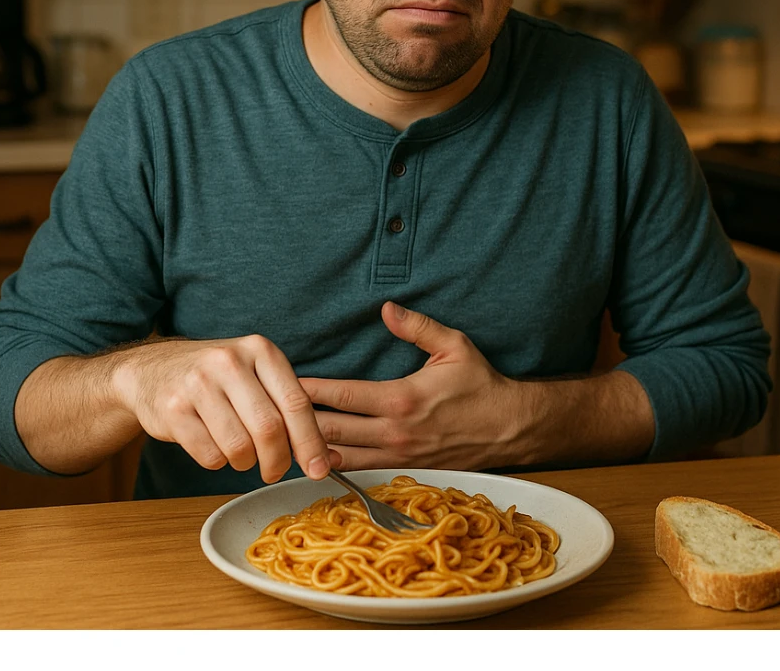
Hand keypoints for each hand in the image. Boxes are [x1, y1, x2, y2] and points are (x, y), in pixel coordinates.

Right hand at [111, 335, 332, 482]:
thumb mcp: (254, 373)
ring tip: (240, 451)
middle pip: (269, 429)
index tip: (318, 469)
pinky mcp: (173, 409)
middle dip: (277, 460)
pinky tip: (213, 444)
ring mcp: (198, 383)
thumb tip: (320, 456)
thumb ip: (284, 405)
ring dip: (245, 462)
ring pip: (239, 447)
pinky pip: (210, 456)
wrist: (153, 369)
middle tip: (274, 471)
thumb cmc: (216, 377)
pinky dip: (218, 461)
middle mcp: (229, 361)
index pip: (295, 403)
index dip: (310, 442)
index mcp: (260, 350)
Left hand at [299, 302, 523, 470]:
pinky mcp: (406, 470)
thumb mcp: (454, 345)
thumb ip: (417, 327)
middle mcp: (395, 432)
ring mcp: (399, 456)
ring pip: (342, 459)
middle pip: (332, 431)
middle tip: (270, 412)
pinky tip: (316, 460)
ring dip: (311, 449)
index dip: (310, 389)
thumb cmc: (480, 383)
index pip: (342, 396)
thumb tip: (386, 308)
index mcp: (401, 399)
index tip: (285, 381)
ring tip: (282, 440)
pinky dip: (337, 466)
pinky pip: (363, 472)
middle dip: (298, 422)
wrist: (509, 428)